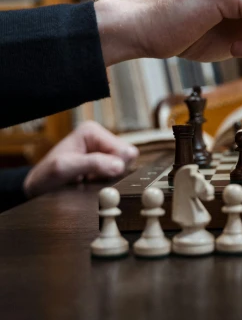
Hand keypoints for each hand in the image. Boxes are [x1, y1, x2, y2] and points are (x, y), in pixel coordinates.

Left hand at [23, 121, 138, 198]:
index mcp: (92, 131)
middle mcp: (99, 137)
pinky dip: (106, 180)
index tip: (95, 176)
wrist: (36, 188)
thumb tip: (120, 166)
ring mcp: (101, 149)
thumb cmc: (45, 176)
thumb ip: (93, 164)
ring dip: (109, 177)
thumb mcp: (65, 168)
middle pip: (126, 157)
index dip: (115, 167)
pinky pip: (117, 172)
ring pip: (124, 165)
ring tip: (89, 180)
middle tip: (91, 178)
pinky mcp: (102, 161)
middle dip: (113, 171)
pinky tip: (91, 182)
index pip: (124, 150)